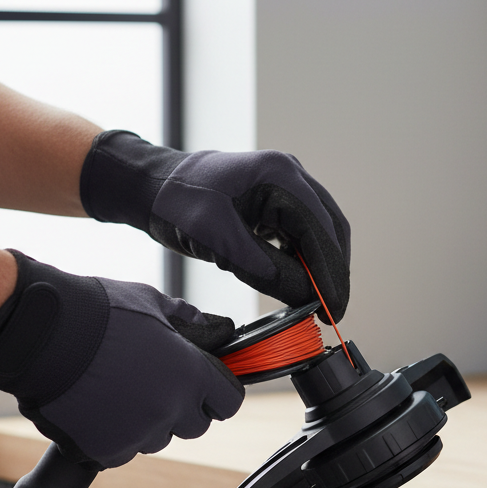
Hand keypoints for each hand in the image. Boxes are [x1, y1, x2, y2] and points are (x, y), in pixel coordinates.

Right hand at [0, 251, 242, 469]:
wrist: (39, 333)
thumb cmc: (95, 312)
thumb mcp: (149, 301)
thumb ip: (184, 318)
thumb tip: (207, 323)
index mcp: (191, 373)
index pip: (228, 402)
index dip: (218, 394)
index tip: (207, 388)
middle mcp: (170, 408)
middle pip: (194, 425)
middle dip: (181, 408)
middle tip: (153, 384)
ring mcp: (137, 433)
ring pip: (155, 439)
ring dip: (145, 422)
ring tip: (116, 391)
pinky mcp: (103, 450)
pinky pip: (119, 452)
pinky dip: (110, 437)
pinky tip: (93, 407)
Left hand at [79, 131, 351, 320]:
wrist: (152, 187)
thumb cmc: (178, 205)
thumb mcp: (218, 240)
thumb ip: (264, 269)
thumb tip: (306, 296)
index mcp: (279, 174)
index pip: (320, 230)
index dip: (330, 274)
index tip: (334, 309)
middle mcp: (291, 175)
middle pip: (330, 229)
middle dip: (333, 273)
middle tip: (333, 313)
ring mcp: (286, 186)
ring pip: (321, 232)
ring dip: (322, 267)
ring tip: (320, 303)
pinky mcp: (277, 200)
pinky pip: (302, 232)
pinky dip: (306, 259)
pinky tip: (302, 284)